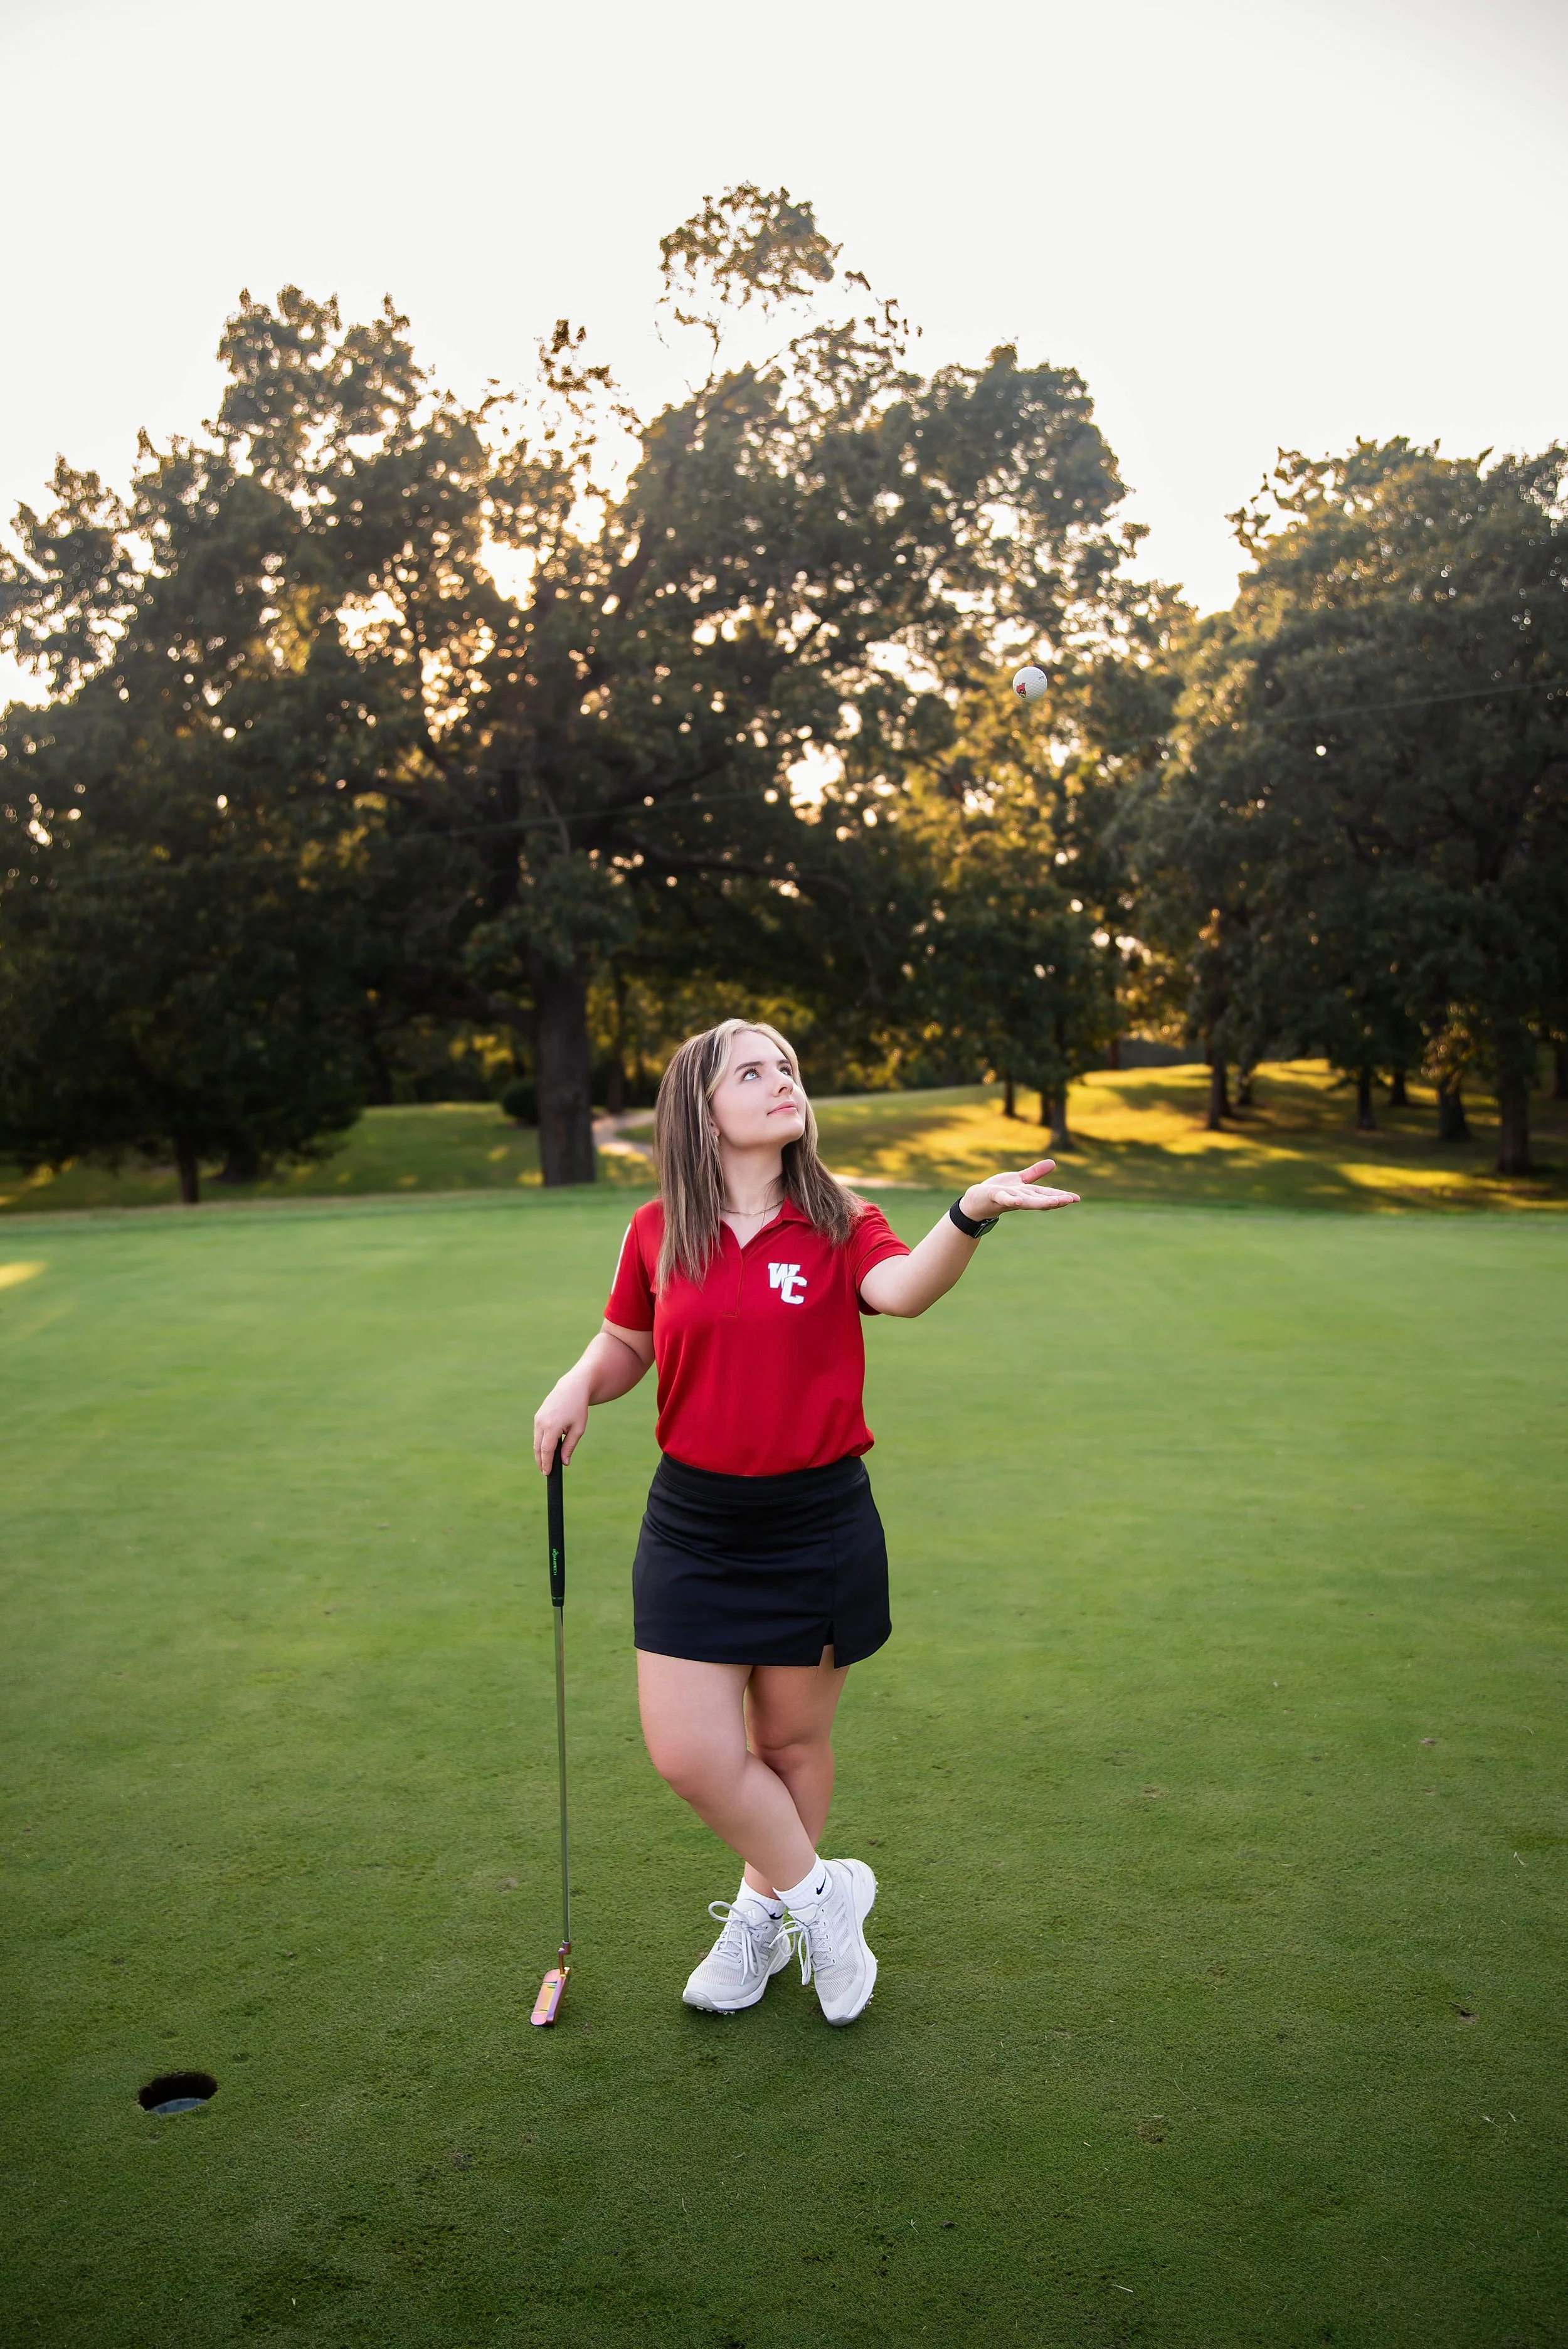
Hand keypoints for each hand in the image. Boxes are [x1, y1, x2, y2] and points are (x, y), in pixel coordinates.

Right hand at [533, 1376, 589, 1474]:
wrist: (572, 1388)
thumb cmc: (578, 1408)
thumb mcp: (578, 1429)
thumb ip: (569, 1447)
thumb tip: (564, 1463)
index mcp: (552, 1426)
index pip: (546, 1450)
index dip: (546, 1464)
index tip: (547, 1473)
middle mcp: (541, 1422)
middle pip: (538, 1448)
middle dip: (540, 1461)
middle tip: (545, 1472)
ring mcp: (537, 1418)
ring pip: (536, 1441)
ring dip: (540, 1453)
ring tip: (545, 1464)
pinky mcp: (537, 1416)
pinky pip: (537, 1434)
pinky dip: (540, 1443)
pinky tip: (546, 1450)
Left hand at [959, 1161, 1080, 1219]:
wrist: (976, 1201)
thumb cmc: (998, 1191)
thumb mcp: (1019, 1180)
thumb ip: (1035, 1173)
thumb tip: (1053, 1163)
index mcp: (1027, 1194)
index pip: (1047, 1195)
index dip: (1062, 1196)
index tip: (1077, 1198)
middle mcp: (1020, 1198)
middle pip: (1040, 1200)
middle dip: (1056, 1200)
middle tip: (1071, 1200)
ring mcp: (1008, 1198)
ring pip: (1026, 1201)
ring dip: (1040, 1202)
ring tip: (1055, 1202)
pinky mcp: (995, 1196)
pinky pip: (1004, 1198)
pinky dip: (1010, 1200)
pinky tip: (1016, 1201)